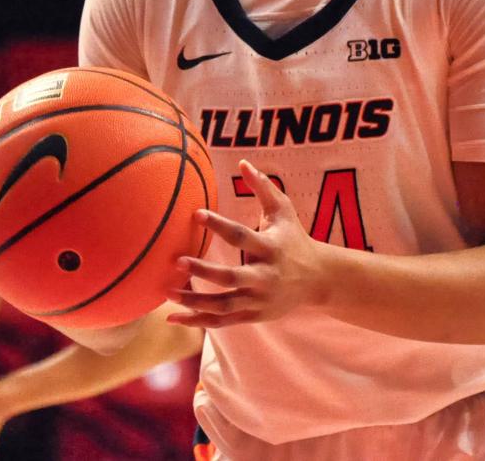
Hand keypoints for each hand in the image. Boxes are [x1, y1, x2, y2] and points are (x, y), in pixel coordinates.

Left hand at [167, 160, 324, 327]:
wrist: (318, 280)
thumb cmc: (294, 238)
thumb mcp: (283, 211)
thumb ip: (263, 187)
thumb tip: (243, 162)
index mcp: (270, 248)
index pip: (242, 236)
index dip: (219, 225)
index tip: (195, 213)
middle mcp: (265, 276)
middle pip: (232, 278)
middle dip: (205, 272)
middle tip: (177, 261)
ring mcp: (259, 300)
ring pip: (224, 306)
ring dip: (194, 301)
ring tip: (166, 291)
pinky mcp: (254, 315)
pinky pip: (222, 322)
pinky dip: (198, 321)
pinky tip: (173, 317)